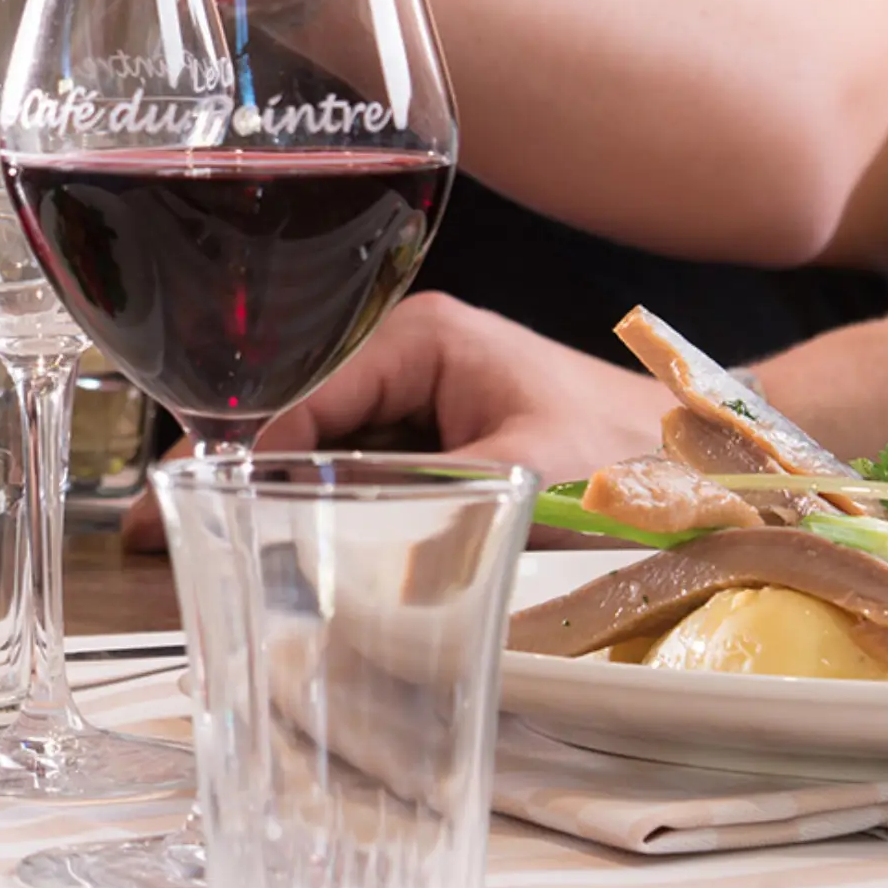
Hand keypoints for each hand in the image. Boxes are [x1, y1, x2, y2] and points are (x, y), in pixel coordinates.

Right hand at [120, 293, 664, 550]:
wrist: (724, 470)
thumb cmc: (636, 457)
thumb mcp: (515, 478)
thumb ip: (412, 504)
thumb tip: (321, 545)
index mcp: (420, 337)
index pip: (297, 399)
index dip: (231, 461)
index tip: (176, 512)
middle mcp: (413, 357)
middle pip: (299, 422)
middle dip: (237, 479)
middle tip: (163, 537)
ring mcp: (428, 398)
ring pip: (327, 453)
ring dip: (280, 498)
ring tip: (209, 549)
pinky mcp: (445, 438)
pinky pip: (366, 474)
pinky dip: (327, 510)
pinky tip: (284, 550)